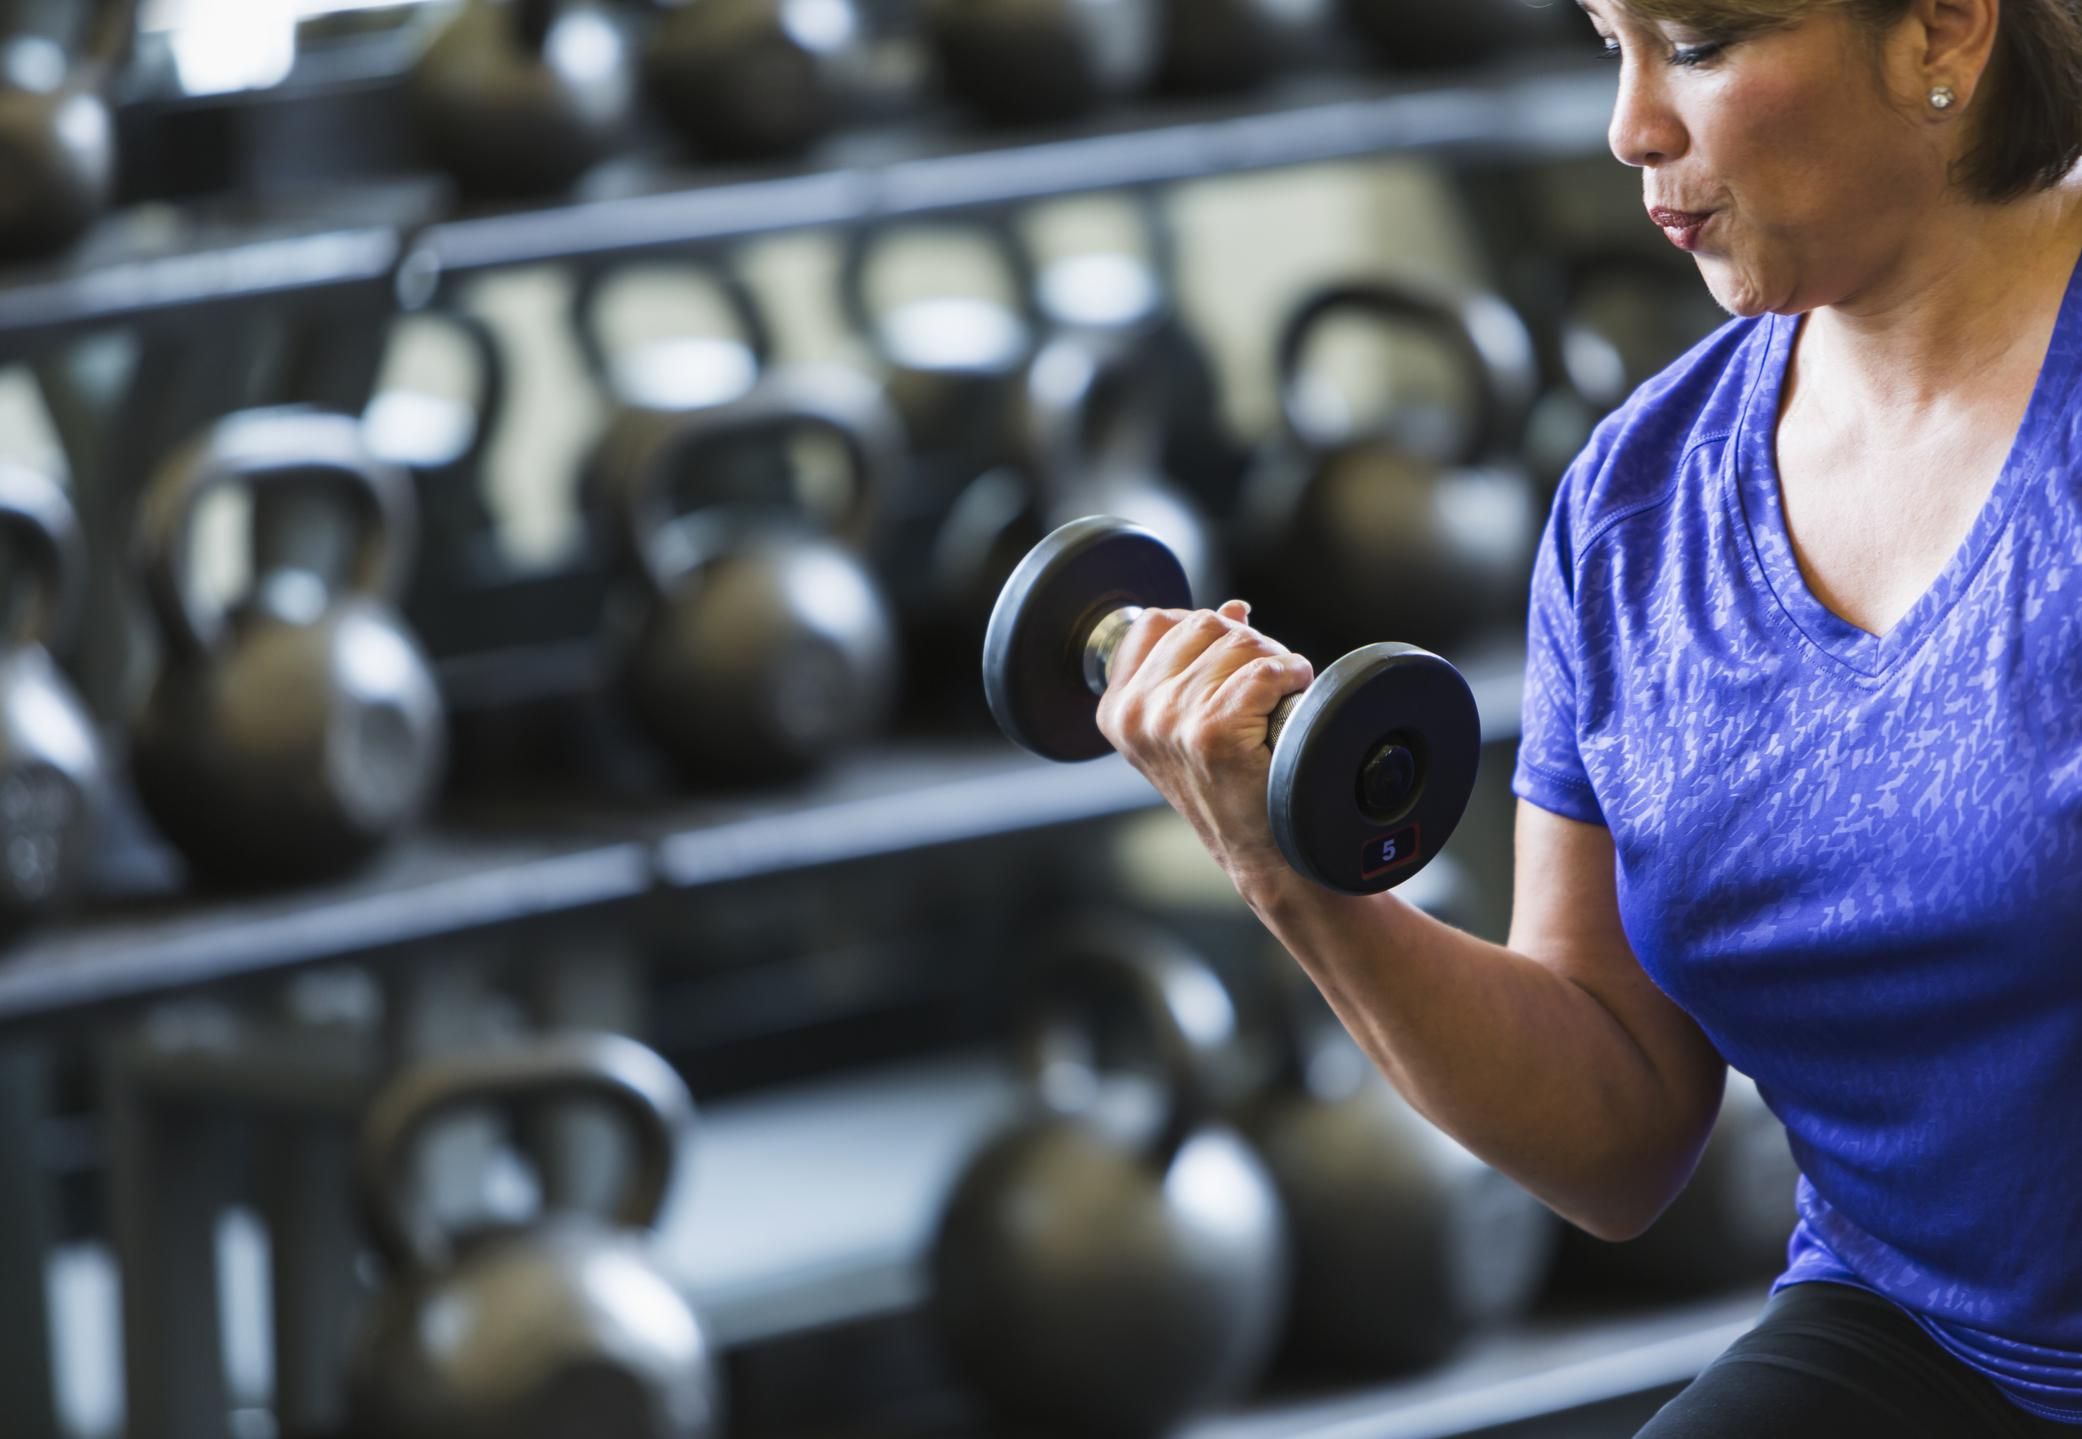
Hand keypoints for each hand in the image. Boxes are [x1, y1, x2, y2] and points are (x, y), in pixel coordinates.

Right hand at [1096, 599, 1314, 886]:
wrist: (1261, 849)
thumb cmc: (1230, 785)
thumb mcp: (1190, 721)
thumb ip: (1196, 662)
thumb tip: (1233, 610)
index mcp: (1118, 710)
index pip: (1155, 622)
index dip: (1203, 629)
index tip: (1225, 659)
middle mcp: (1137, 715)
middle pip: (1202, 624)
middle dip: (1244, 641)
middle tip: (1263, 676)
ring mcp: (1173, 723)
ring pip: (1238, 643)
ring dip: (1272, 659)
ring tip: (1278, 692)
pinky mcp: (1214, 732)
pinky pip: (1264, 671)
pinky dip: (1290, 674)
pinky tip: (1293, 692)